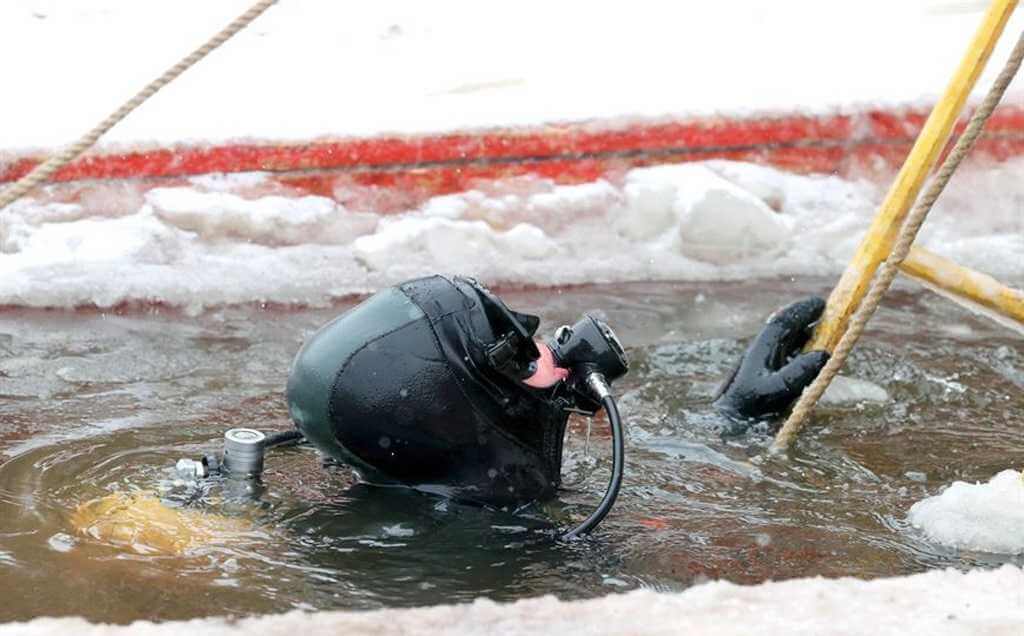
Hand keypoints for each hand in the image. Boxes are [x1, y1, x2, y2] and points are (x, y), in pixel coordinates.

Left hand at [713, 297, 829, 422]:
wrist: (730, 420)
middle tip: (828, 312)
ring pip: (787, 341)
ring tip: (826, 331)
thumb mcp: (775, 390)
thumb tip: (823, 354)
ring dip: (805, 334)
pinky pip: (787, 355)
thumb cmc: (749, 405)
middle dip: (806, 318)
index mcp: (762, 348)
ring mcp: (765, 361)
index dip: (802, 310)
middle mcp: (763, 351)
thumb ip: (797, 373)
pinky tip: (812, 354)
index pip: (783, 321)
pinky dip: (802, 350)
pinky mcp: (767, 373)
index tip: (822, 303)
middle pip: (787, 328)